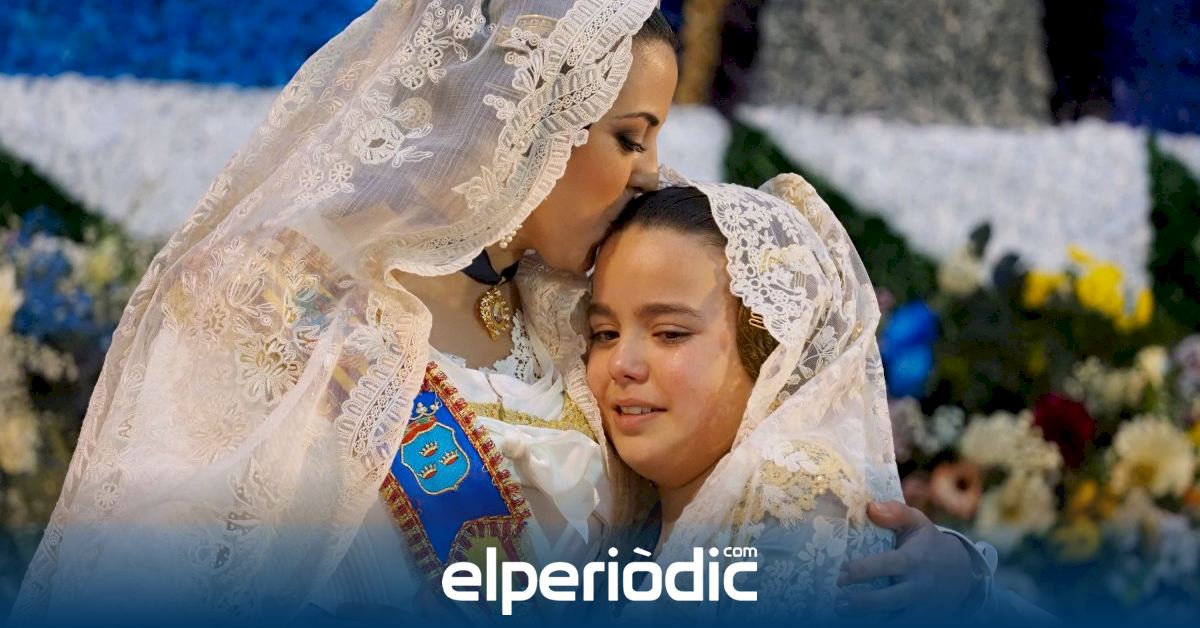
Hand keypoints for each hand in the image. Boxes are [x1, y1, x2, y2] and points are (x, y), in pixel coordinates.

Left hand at [834, 501, 980, 619]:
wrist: (961, 573)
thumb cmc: (929, 544)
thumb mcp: (917, 522)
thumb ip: (895, 512)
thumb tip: (871, 508)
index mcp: (913, 560)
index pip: (887, 565)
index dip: (863, 570)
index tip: (840, 573)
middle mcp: (918, 586)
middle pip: (889, 599)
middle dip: (863, 603)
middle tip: (838, 604)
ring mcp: (921, 607)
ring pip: (895, 618)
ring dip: (870, 619)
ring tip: (843, 616)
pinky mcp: (922, 620)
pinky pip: (900, 623)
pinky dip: (882, 623)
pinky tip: (860, 620)